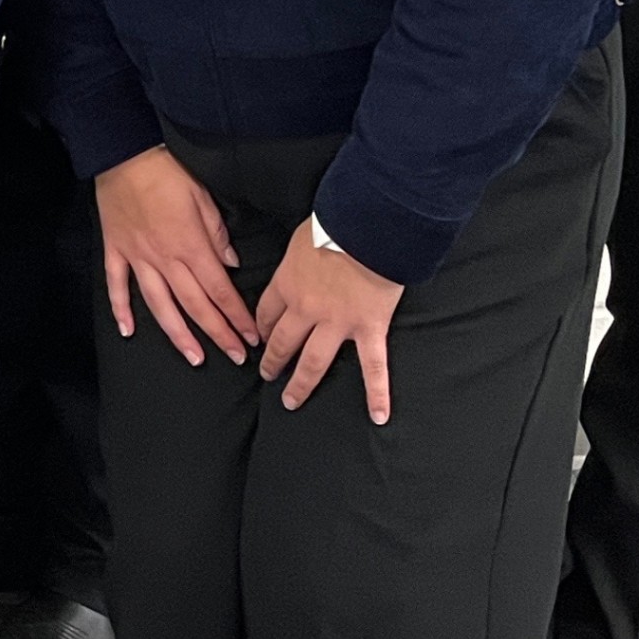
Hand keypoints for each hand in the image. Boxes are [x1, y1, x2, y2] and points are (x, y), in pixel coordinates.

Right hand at [95, 145, 258, 365]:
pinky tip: (127, 330)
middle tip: (234, 356)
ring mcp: (138, 257)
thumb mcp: (202, 196)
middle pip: (195, 305)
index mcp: (190, 245)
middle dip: (218, 334)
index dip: (237, 317)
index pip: (220, 290)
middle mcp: (164, 258)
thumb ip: (217, 233)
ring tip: (193, 358)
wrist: (124, 152)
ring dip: (178, 335)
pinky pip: (117, 285)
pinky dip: (120, 309)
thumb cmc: (166, 170)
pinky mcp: (116, 250)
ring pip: (160, 305)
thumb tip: (230, 261)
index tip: (251, 336)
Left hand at [257, 220, 402, 422]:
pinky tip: (378, 416)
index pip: (266, 312)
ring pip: (313, 361)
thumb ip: (297, 256)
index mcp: (287, 283)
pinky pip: (374, 367)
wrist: (368, 228)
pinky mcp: (368, 329)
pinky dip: (378, 393)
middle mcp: (306, 309)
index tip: (259, 336)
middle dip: (272, 360)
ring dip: (301, 384)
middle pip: (282, 341)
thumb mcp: (301, 236)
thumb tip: (300, 258)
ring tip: (291, 400)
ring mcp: (337, 323)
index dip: (261, 327)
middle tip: (266, 375)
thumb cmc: (335, 223)